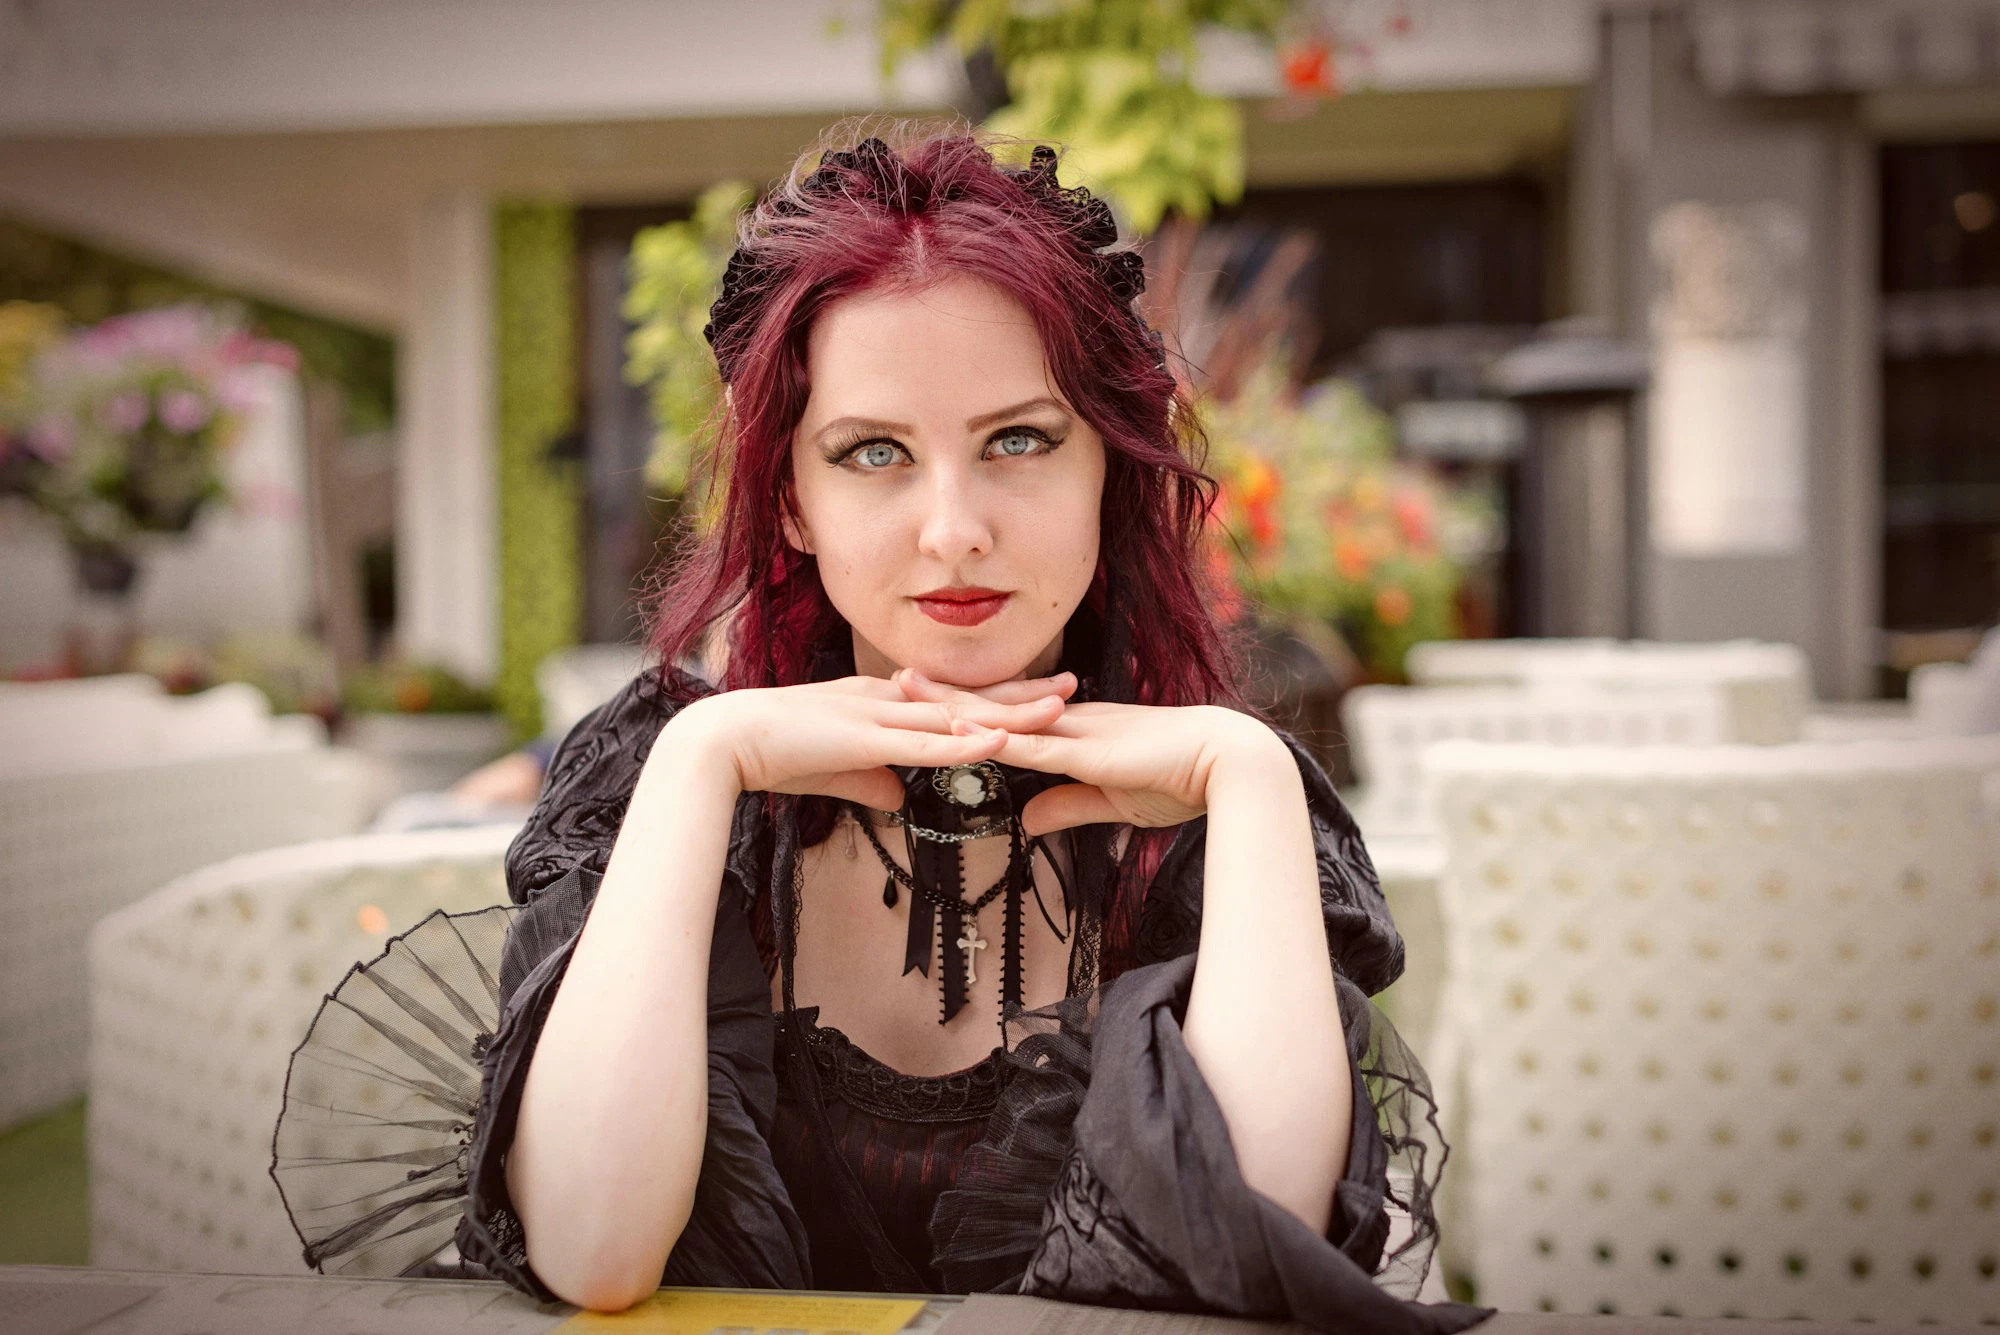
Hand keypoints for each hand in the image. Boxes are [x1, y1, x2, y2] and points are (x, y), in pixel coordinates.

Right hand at [672, 671, 1077, 810]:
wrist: (725, 740)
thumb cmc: (775, 753)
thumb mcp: (837, 770)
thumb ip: (871, 781)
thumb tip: (898, 799)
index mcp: (882, 702)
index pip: (952, 699)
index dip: (997, 699)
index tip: (1041, 697)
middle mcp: (888, 699)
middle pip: (968, 698)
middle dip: (1022, 696)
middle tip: (1075, 688)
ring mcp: (878, 716)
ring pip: (956, 715)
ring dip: (1006, 715)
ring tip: (1055, 712)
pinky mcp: (864, 739)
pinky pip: (922, 743)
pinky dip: (960, 744)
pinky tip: (994, 743)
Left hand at [892, 668, 1274, 836]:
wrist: (1228, 764)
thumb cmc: (1181, 780)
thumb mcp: (1112, 801)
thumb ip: (1067, 807)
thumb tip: (1028, 820)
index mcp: (1075, 730)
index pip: (1009, 715)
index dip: (969, 706)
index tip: (929, 697)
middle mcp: (1069, 721)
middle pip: (994, 704)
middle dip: (944, 693)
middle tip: (895, 676)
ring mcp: (1076, 732)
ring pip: (1002, 716)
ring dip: (954, 705)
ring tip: (908, 691)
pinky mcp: (1088, 752)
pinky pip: (1033, 746)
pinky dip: (997, 739)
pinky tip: (963, 733)